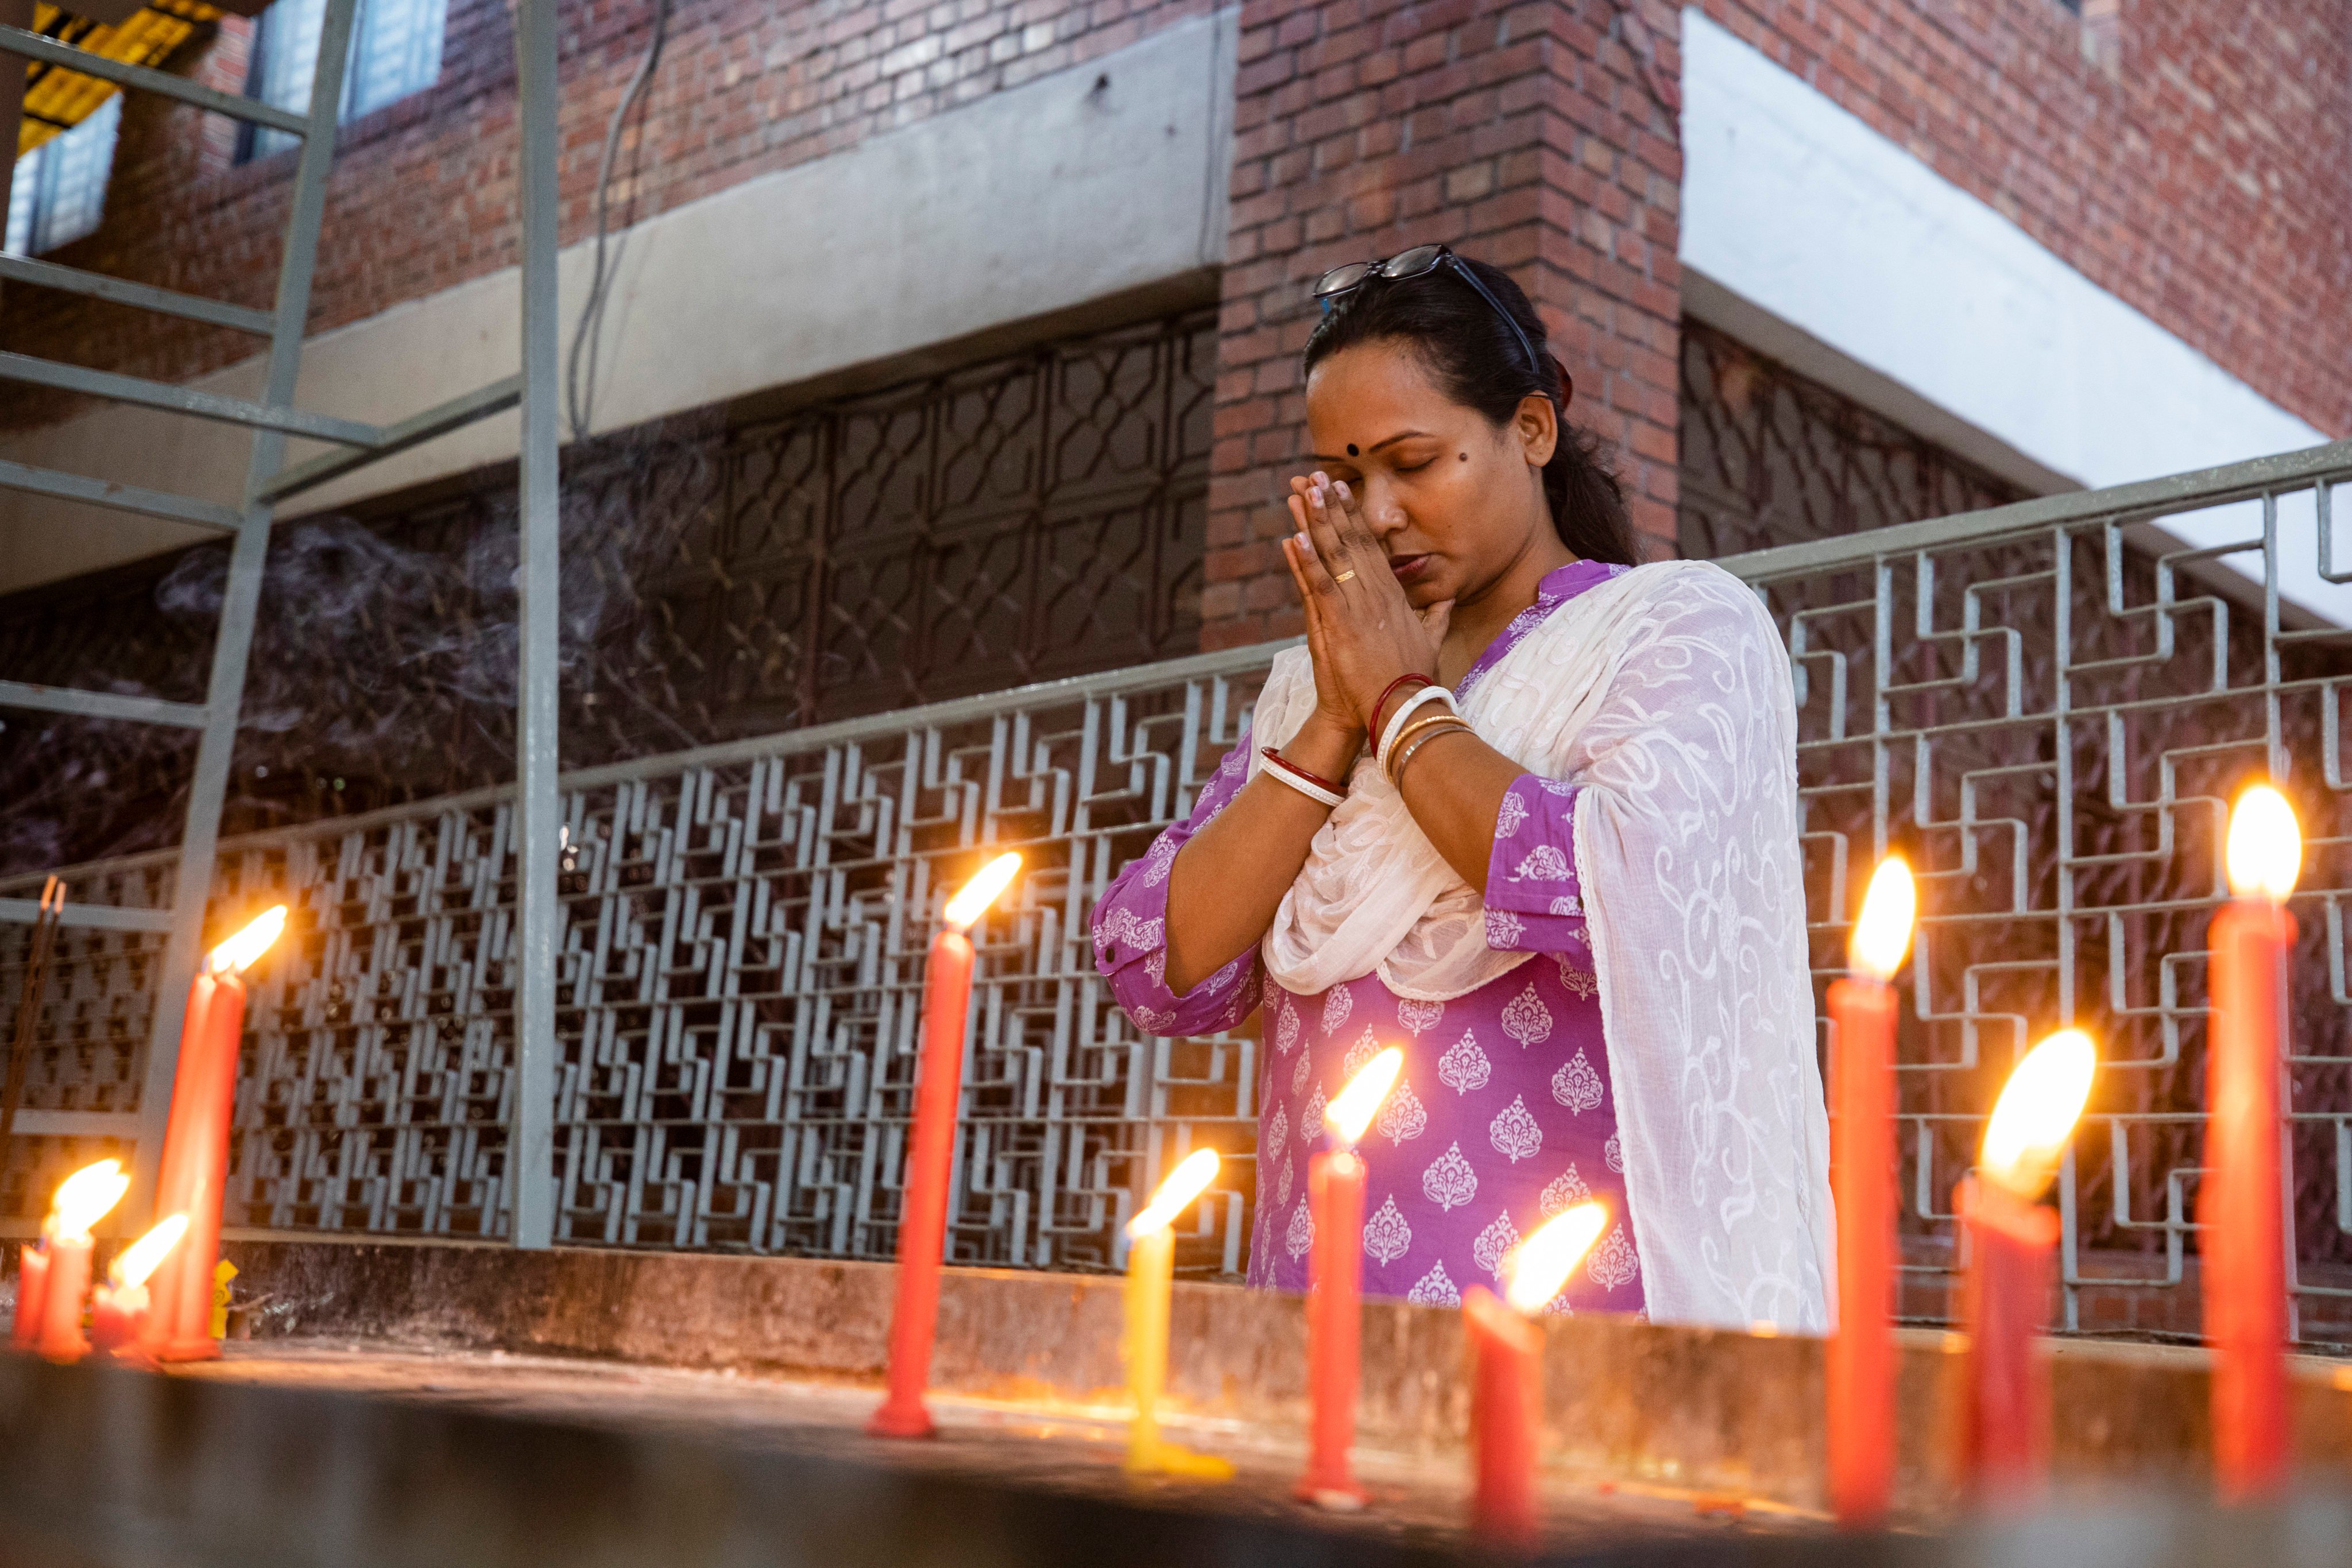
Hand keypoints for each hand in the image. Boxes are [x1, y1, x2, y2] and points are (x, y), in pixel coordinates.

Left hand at [1281, 473, 1453, 733]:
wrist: (1405, 709)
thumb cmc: (1414, 681)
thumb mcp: (1430, 642)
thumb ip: (1437, 617)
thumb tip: (1448, 599)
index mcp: (1393, 596)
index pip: (1371, 548)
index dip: (1354, 517)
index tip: (1342, 491)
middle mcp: (1377, 594)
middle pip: (1352, 541)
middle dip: (1333, 507)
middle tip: (1317, 476)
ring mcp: (1359, 607)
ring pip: (1335, 555)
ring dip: (1316, 522)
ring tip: (1302, 492)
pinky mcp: (1342, 625)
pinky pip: (1321, 586)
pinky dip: (1306, 562)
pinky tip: (1293, 538)